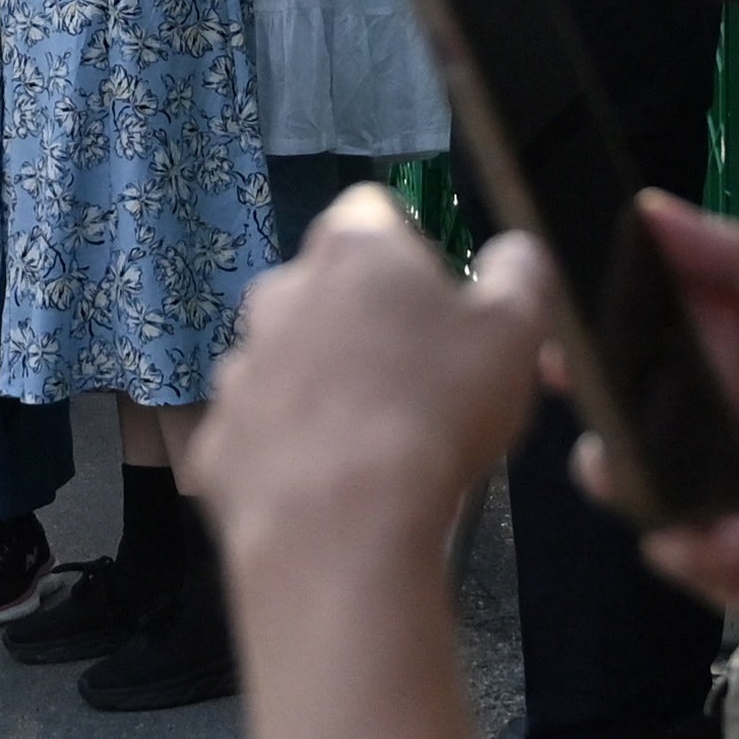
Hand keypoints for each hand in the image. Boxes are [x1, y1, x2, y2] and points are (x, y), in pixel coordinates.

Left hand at [189, 193, 552, 565]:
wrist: (340, 526)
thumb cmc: (437, 412)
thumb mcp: (516, 332)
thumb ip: (520, 274)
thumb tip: (514, 251)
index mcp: (350, 250)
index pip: (373, 213)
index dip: (413, 252)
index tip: (441, 306)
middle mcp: (278, 292)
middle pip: (327, 290)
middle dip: (366, 324)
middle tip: (419, 385)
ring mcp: (239, 366)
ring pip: (290, 362)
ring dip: (326, 388)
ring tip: (378, 447)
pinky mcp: (218, 438)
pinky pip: (263, 434)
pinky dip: (293, 453)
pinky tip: (333, 490)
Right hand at [578, 196, 738, 625]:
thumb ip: (735, 255)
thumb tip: (646, 207)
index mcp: (715, 351)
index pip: (628, 326)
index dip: (584, 312)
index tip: (554, 297)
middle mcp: (698, 419)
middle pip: (607, 402)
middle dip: (581, 392)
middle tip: (575, 377)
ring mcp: (708, 488)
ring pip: (621, 477)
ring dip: (621, 472)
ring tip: (645, 472)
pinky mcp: (730, 560)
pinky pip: (676, 552)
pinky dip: (695, 545)